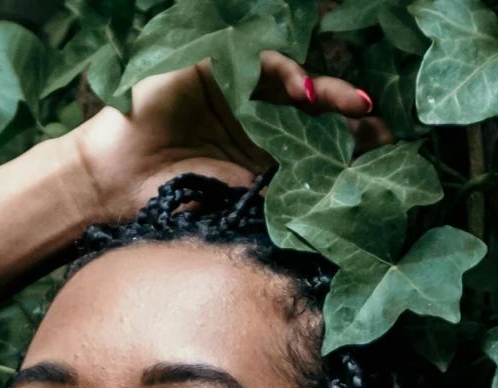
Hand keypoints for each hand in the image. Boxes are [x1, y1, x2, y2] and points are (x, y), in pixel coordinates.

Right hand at [66, 51, 391, 226]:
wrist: (113, 188)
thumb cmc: (167, 204)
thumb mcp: (238, 206)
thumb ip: (282, 201)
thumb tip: (339, 215)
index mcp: (260, 153)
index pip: (316, 146)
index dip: (351, 151)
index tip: (385, 164)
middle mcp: (253, 118)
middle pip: (313, 113)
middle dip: (352, 122)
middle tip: (385, 133)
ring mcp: (235, 91)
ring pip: (293, 85)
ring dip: (329, 94)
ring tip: (358, 109)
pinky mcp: (215, 66)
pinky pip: (259, 62)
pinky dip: (288, 75)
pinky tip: (308, 94)